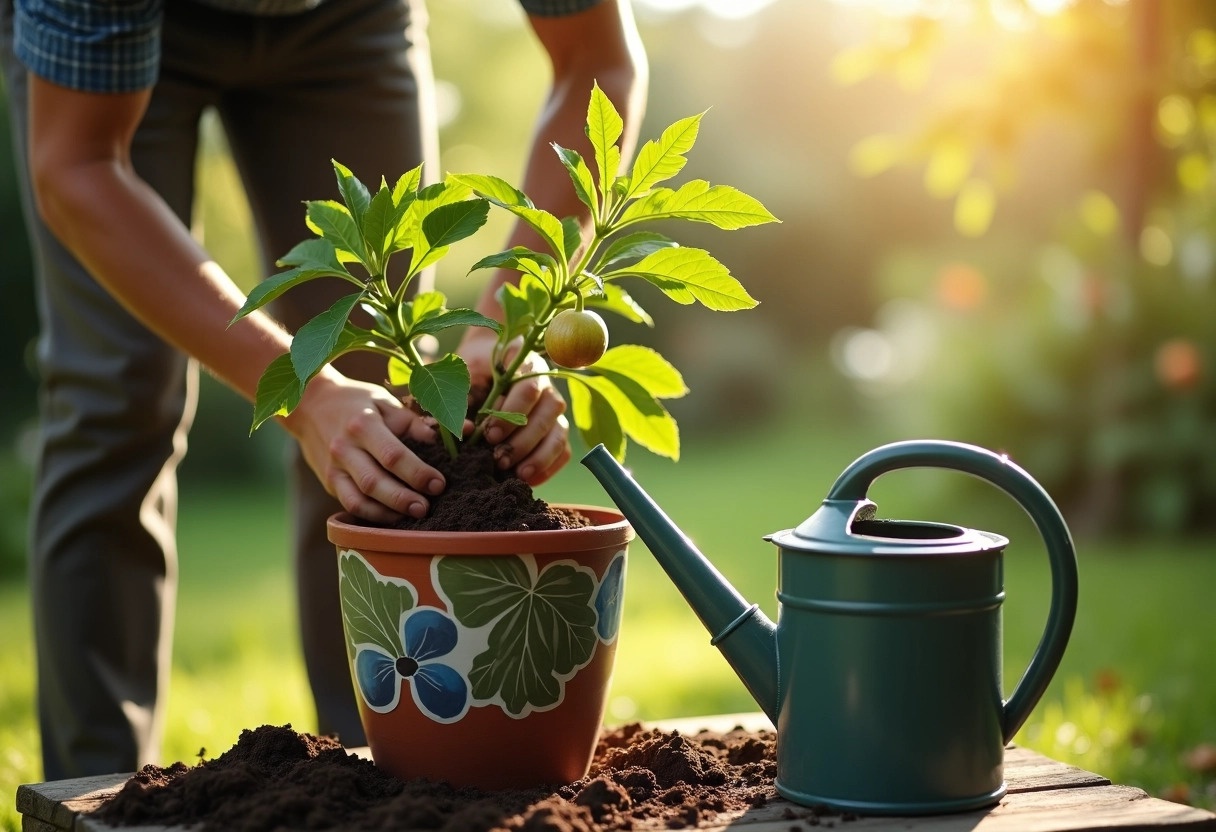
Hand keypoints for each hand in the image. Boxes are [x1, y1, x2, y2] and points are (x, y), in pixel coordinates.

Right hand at [282, 369, 445, 523]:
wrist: (310, 404)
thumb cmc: (358, 402)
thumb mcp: (386, 403)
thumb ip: (418, 422)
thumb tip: (460, 431)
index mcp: (363, 424)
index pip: (392, 455)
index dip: (417, 472)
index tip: (439, 483)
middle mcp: (344, 448)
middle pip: (375, 482)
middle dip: (404, 498)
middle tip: (427, 507)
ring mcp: (334, 468)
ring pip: (360, 499)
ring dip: (389, 512)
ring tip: (414, 517)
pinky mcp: (330, 482)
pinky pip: (350, 505)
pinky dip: (372, 515)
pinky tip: (394, 518)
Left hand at [459, 327, 570, 486]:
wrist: (486, 366)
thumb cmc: (475, 370)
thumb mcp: (466, 374)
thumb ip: (464, 396)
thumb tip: (468, 430)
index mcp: (527, 366)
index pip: (528, 389)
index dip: (511, 414)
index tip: (490, 434)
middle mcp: (547, 387)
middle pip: (547, 414)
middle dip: (523, 441)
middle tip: (499, 459)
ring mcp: (555, 410)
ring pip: (558, 435)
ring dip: (539, 458)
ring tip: (517, 474)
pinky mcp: (557, 430)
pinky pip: (562, 451)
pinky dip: (548, 468)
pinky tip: (526, 479)